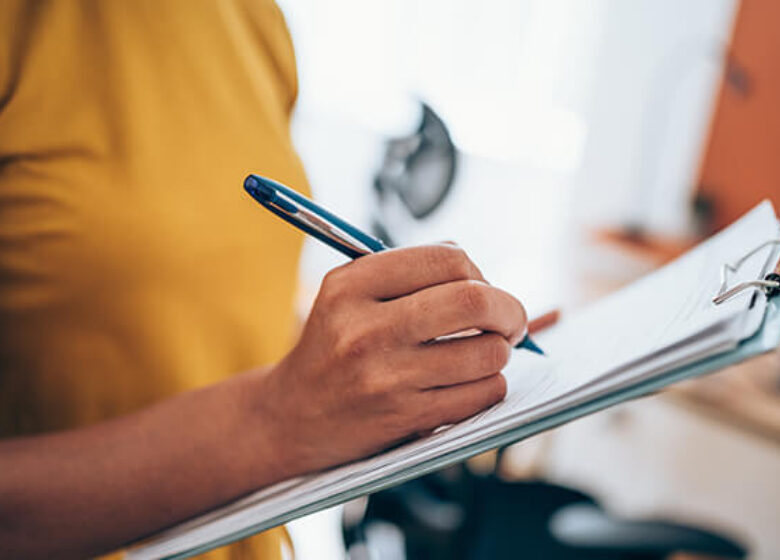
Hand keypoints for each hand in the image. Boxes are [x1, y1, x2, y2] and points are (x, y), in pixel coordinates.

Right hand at [253, 244, 526, 475]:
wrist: (293, 416)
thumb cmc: (333, 346)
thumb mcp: (348, 294)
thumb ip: (406, 271)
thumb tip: (479, 270)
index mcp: (351, 286)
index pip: (446, 258)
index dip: (478, 271)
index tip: (482, 287)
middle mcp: (365, 330)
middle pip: (474, 301)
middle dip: (509, 309)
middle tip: (511, 320)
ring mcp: (386, 378)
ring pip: (487, 352)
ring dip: (500, 352)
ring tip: (485, 353)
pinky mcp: (405, 419)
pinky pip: (482, 395)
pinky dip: (491, 386)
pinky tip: (471, 383)